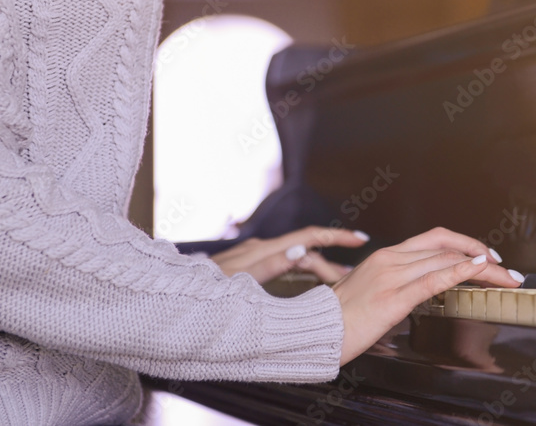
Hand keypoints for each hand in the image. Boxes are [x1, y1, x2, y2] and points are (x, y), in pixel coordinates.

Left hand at [210, 226, 368, 283]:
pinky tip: (306, 281)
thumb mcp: (241, 283)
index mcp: (263, 251)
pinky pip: (282, 265)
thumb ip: (272, 265)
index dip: (336, 237)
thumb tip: (301, 249)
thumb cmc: (205, 296)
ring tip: (338, 280)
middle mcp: (260, 249)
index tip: (359, 240)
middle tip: (353, 273)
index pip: (309, 237)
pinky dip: (301, 271)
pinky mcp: (248, 266)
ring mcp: (253, 257)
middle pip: (306, 248)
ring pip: (295, 258)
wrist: (176, 299)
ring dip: (318, 267)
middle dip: (332, 258)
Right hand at [332, 227, 523, 364]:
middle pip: (446, 247)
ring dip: (483, 267)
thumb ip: (393, 284)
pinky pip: (435, 279)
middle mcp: (390, 259)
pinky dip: (462, 271)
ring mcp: (391, 276)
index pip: (434, 240)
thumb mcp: (368, 292)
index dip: (464, 243)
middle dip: (481, 253)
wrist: (313, 331)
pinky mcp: (393, 297)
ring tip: (505, 277)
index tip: (485, 255)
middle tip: (504, 267)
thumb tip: (419, 289)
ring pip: (446, 260)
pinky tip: (479, 271)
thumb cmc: (338, 319)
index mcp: (385, 256)